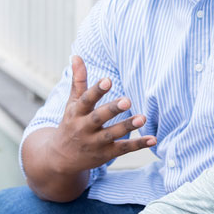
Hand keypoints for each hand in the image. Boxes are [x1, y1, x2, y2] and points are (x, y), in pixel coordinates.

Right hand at [47, 55, 155, 173]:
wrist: (60, 158)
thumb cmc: (70, 124)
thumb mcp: (72, 103)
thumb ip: (78, 80)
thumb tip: (76, 55)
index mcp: (77, 112)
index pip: (87, 100)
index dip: (97, 90)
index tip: (108, 80)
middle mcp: (84, 128)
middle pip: (99, 118)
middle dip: (112, 109)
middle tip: (127, 100)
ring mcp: (95, 143)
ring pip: (112, 134)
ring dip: (127, 126)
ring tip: (143, 118)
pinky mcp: (105, 154)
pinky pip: (123, 149)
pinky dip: (138, 144)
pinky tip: (153, 139)